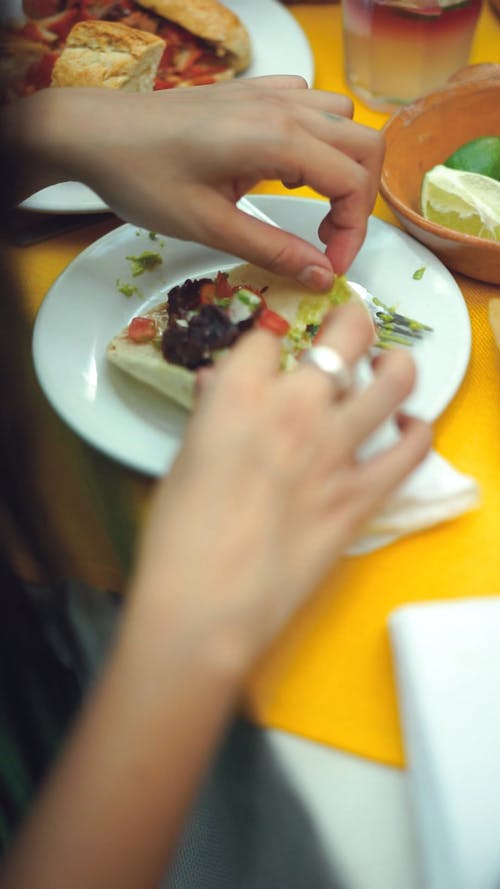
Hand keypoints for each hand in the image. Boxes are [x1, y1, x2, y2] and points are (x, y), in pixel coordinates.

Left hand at [12, 77, 383, 286]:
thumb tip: (322, 275)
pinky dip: (318, 138)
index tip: (327, 267)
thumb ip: (273, 250)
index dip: (351, 233)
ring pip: (344, 120)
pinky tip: (286, 167)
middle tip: (329, 240)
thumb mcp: (209, 226)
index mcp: (277, 139)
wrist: (94, 134)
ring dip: (343, 164)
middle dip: (359, 200)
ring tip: (308, 202)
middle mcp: (283, 107)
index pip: (352, 183)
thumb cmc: (142, 176)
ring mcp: (269, 94)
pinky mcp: (252, 93)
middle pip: (365, 145)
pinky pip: (311, 104)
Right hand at [131, 306, 430, 664]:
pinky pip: (411, 450)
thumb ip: (211, 416)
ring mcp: (336, 449)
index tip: (276, 348)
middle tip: (351, 327)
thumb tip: (217, 391)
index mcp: (239, 394)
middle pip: (345, 333)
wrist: (207, 603)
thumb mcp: (184, 462)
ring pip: (394, 379)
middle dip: (352, 320)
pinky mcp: (362, 494)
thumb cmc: (179, 537)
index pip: (268, 335)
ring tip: (391, 366)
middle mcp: (296, 408)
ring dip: (397, 364)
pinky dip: (417, 433)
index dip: (273, 338)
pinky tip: (408, 429)